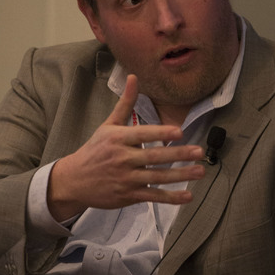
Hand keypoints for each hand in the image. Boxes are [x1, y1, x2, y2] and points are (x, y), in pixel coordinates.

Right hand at [48, 74, 204, 221]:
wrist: (74, 180)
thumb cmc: (95, 149)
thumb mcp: (108, 125)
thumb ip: (125, 103)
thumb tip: (133, 77)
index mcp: (118, 139)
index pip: (142, 135)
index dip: (160, 133)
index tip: (179, 131)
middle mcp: (122, 158)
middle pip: (153, 157)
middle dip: (178, 155)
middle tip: (199, 151)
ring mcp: (126, 179)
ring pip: (156, 177)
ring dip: (180, 175)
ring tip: (200, 171)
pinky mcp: (128, 195)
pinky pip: (153, 196)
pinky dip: (170, 198)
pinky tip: (187, 196)